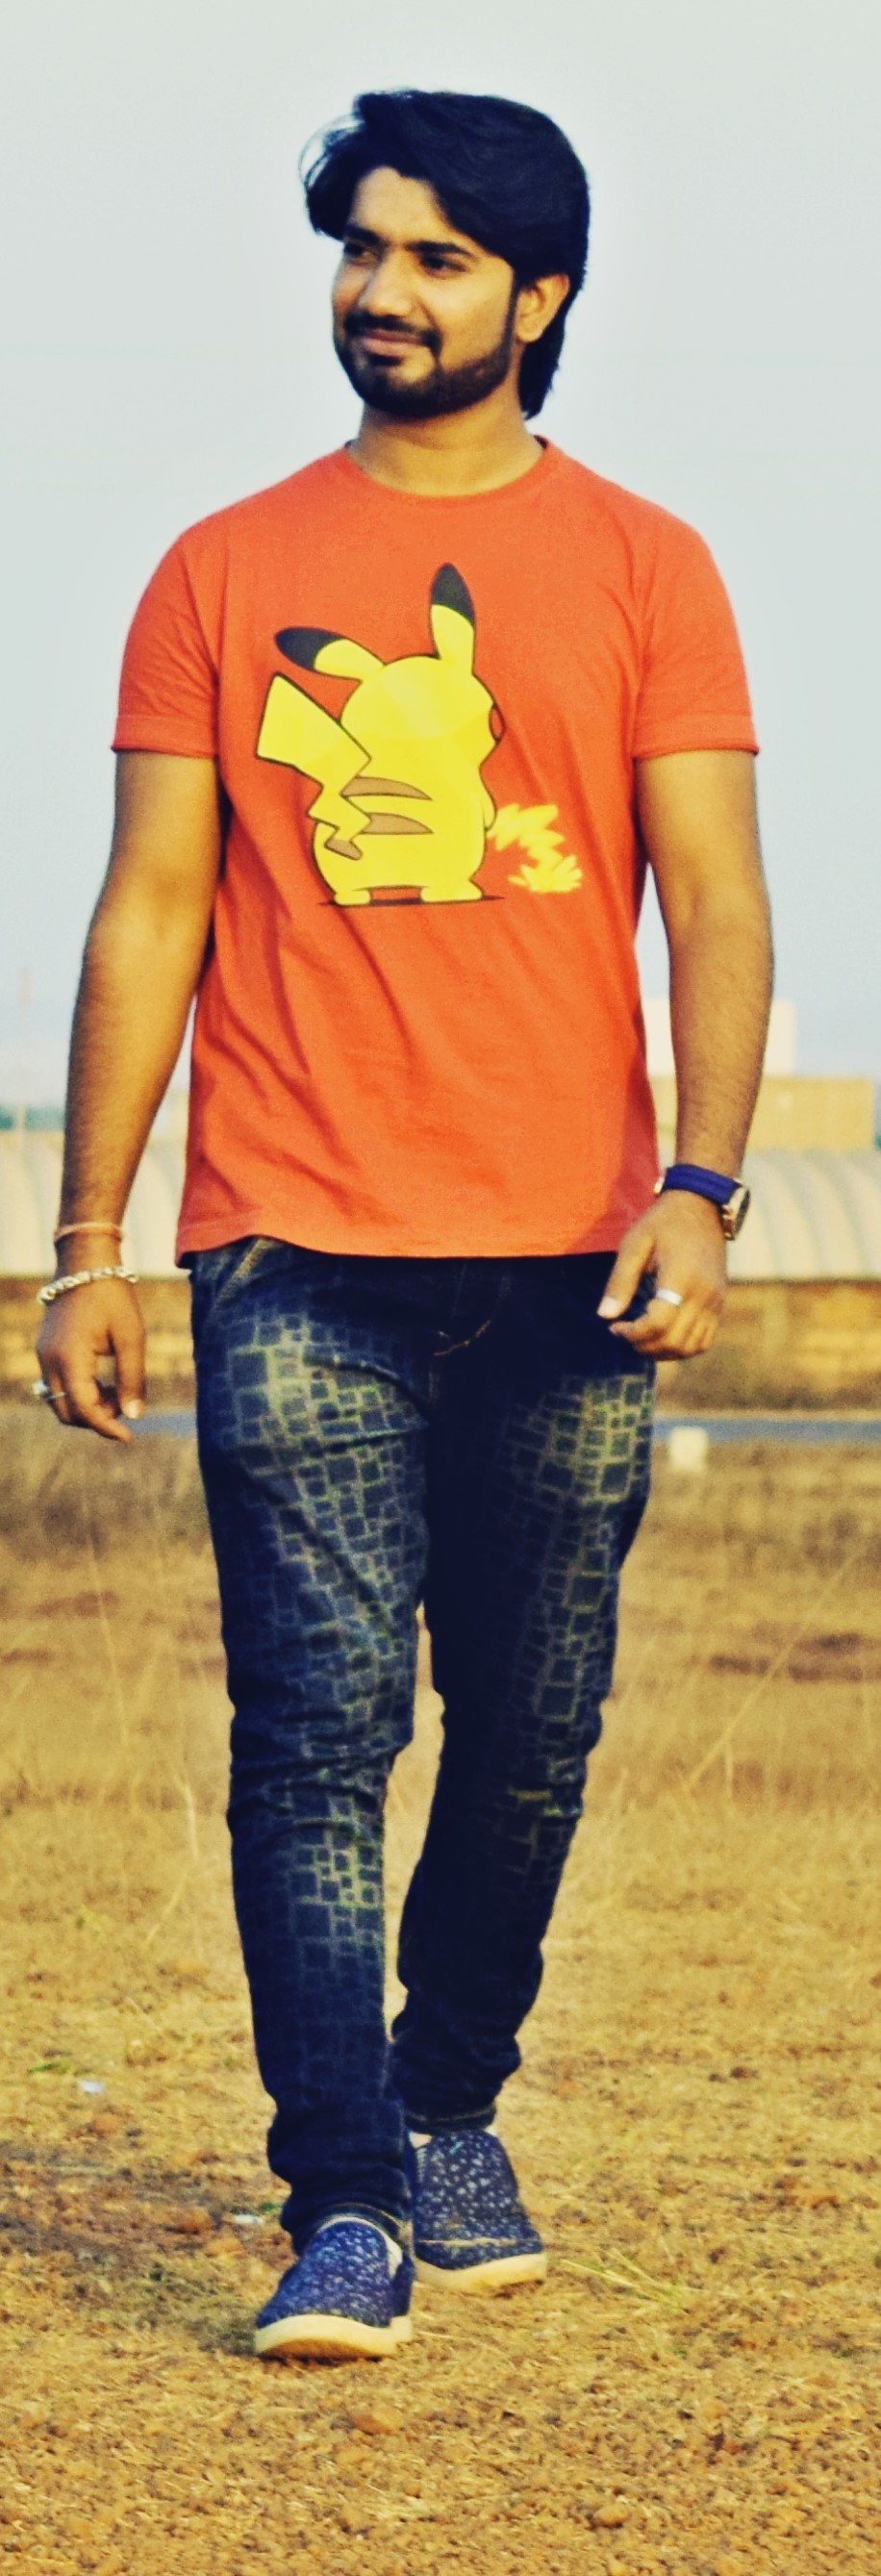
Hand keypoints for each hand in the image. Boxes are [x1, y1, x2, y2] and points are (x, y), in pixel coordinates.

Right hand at [36, 1277, 146, 1439]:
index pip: (84, 1409)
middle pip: (65, 1412)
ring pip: (59, 1400)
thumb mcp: (131, 1337)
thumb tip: (134, 1416)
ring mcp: (43, 1355)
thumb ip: (133, 1378)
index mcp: (69, 1358)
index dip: (106, 1428)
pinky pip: (57, 1385)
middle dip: (95, 1419)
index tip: (129, 1437)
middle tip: (125, 1408)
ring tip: (117, 1393)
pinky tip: (104, 1384)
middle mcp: (49, 1360)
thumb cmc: (112, 1297)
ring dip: (86, 1407)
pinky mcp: (46, 1351)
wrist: (85, 1263)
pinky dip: (78, 1393)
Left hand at [598, 1190, 726, 1358]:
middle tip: (624, 1333)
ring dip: (663, 1351)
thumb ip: (620, 1281)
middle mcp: (704, 1294)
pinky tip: (663, 1334)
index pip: (659, 1324)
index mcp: (681, 1278)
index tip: (615, 1327)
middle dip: (644, 1346)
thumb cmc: (663, 1222)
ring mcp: (715, 1301)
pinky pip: (704, 1340)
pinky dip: (682, 1347)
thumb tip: (605, 1316)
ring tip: (642, 1337)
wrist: (702, 1205)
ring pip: (691, 1347)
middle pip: (674, 1341)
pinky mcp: (720, 1303)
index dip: (633, 1334)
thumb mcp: (634, 1244)